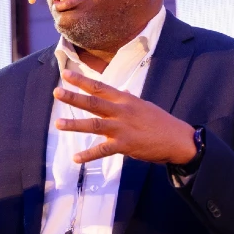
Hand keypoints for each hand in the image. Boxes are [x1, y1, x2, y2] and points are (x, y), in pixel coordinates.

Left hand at [54, 68, 195, 164]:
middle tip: (57, 92)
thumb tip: (117, 91)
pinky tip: (76, 158)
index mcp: (125, 100)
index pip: (100, 87)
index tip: (66, 74)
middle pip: (93, 102)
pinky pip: (103, 150)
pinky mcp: (125, 145)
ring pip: (94, 125)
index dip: (82, 80)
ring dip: (75, 124)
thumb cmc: (159, 121)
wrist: (177, 139)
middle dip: (74, 97)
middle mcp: (122, 111)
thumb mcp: (142, 104)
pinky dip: (89, 155)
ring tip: (58, 124)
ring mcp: (122, 128)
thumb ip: (126, 99)